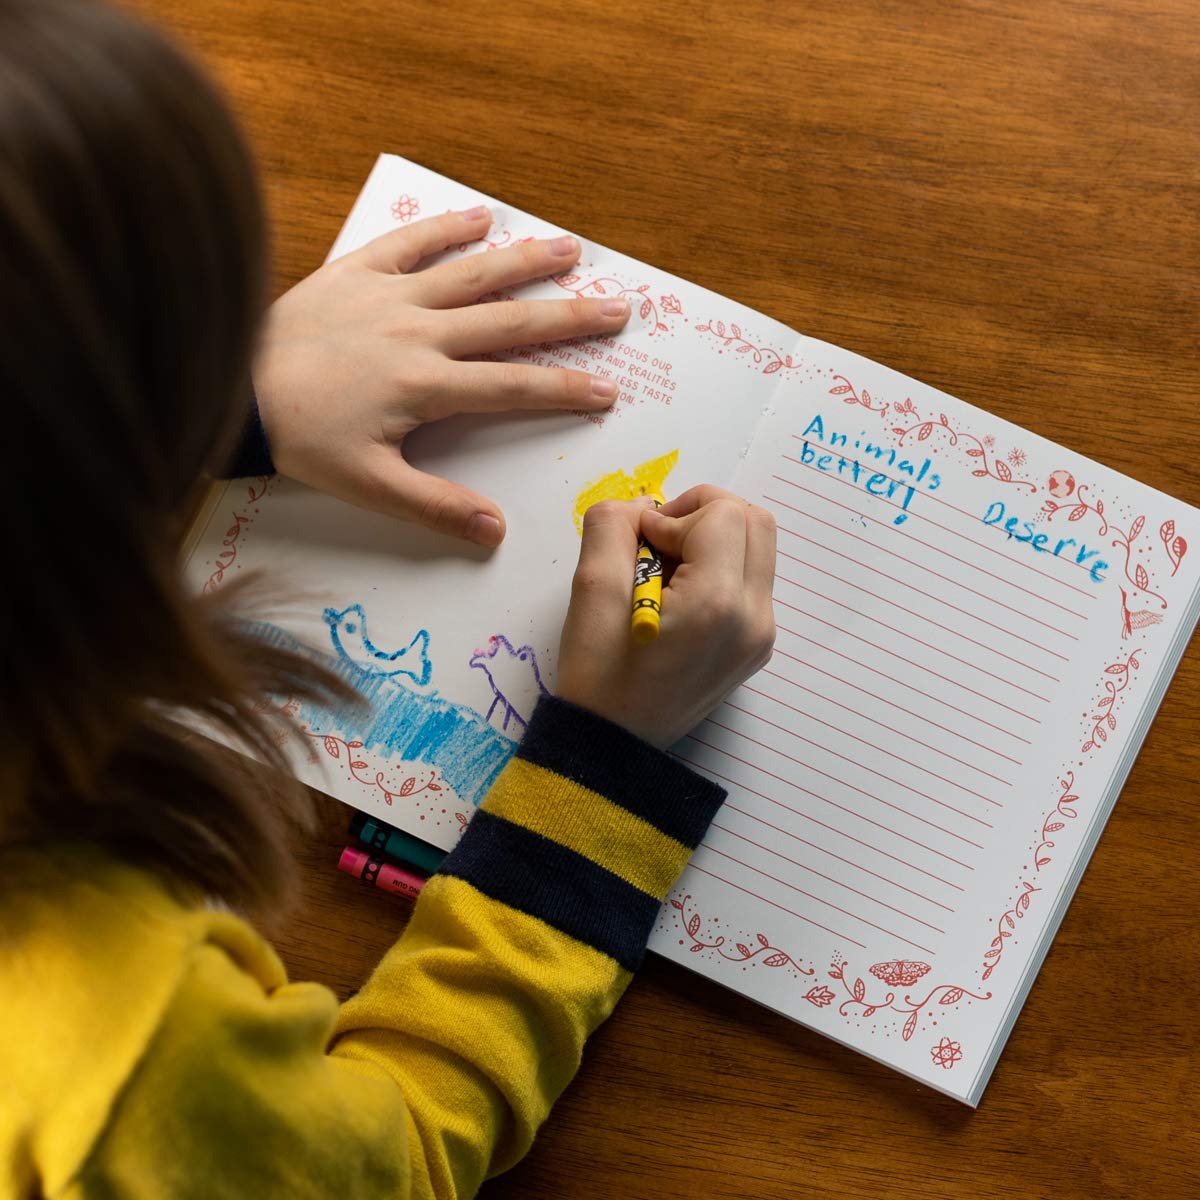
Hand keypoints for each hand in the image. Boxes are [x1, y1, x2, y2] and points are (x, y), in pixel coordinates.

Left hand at [252, 207, 629, 546]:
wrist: (230, 388)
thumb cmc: (300, 440)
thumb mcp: (368, 486)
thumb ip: (435, 508)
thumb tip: (497, 532)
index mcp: (427, 385)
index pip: (514, 387)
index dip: (566, 391)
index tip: (608, 390)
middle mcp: (420, 332)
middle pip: (510, 321)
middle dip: (570, 317)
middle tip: (619, 307)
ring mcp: (389, 295)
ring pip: (472, 273)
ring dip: (525, 260)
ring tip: (571, 249)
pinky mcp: (354, 272)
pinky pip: (409, 242)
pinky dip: (445, 228)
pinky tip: (479, 216)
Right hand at [556, 486, 776, 748]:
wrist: (615, 748)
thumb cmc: (597, 677)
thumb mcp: (590, 592)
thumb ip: (611, 526)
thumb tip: (642, 507)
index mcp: (716, 602)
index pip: (722, 513)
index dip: (674, 512)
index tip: (639, 543)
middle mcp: (754, 617)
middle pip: (754, 521)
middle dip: (703, 516)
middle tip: (657, 543)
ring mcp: (762, 635)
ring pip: (758, 548)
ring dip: (714, 540)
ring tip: (667, 571)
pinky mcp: (757, 646)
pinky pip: (752, 581)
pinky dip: (720, 570)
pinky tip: (680, 597)